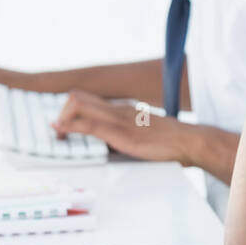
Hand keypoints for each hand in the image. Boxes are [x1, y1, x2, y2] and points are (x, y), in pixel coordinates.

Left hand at [52, 89, 188, 162]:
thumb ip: (124, 136)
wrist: (188, 141)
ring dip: (63, 119)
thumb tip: (107, 147)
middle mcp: (117, 109)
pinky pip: (89, 125)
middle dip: (62, 112)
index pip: (87, 98)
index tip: (63, 125)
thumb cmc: (169, 141)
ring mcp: (118, 118)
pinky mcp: (120, 132)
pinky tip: (62, 132)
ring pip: (79, 105)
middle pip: (78, 96)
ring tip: (57, 134)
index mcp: (123, 108)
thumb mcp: (142, 134)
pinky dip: (71, 127)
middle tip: (59, 131)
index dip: (69, 110)